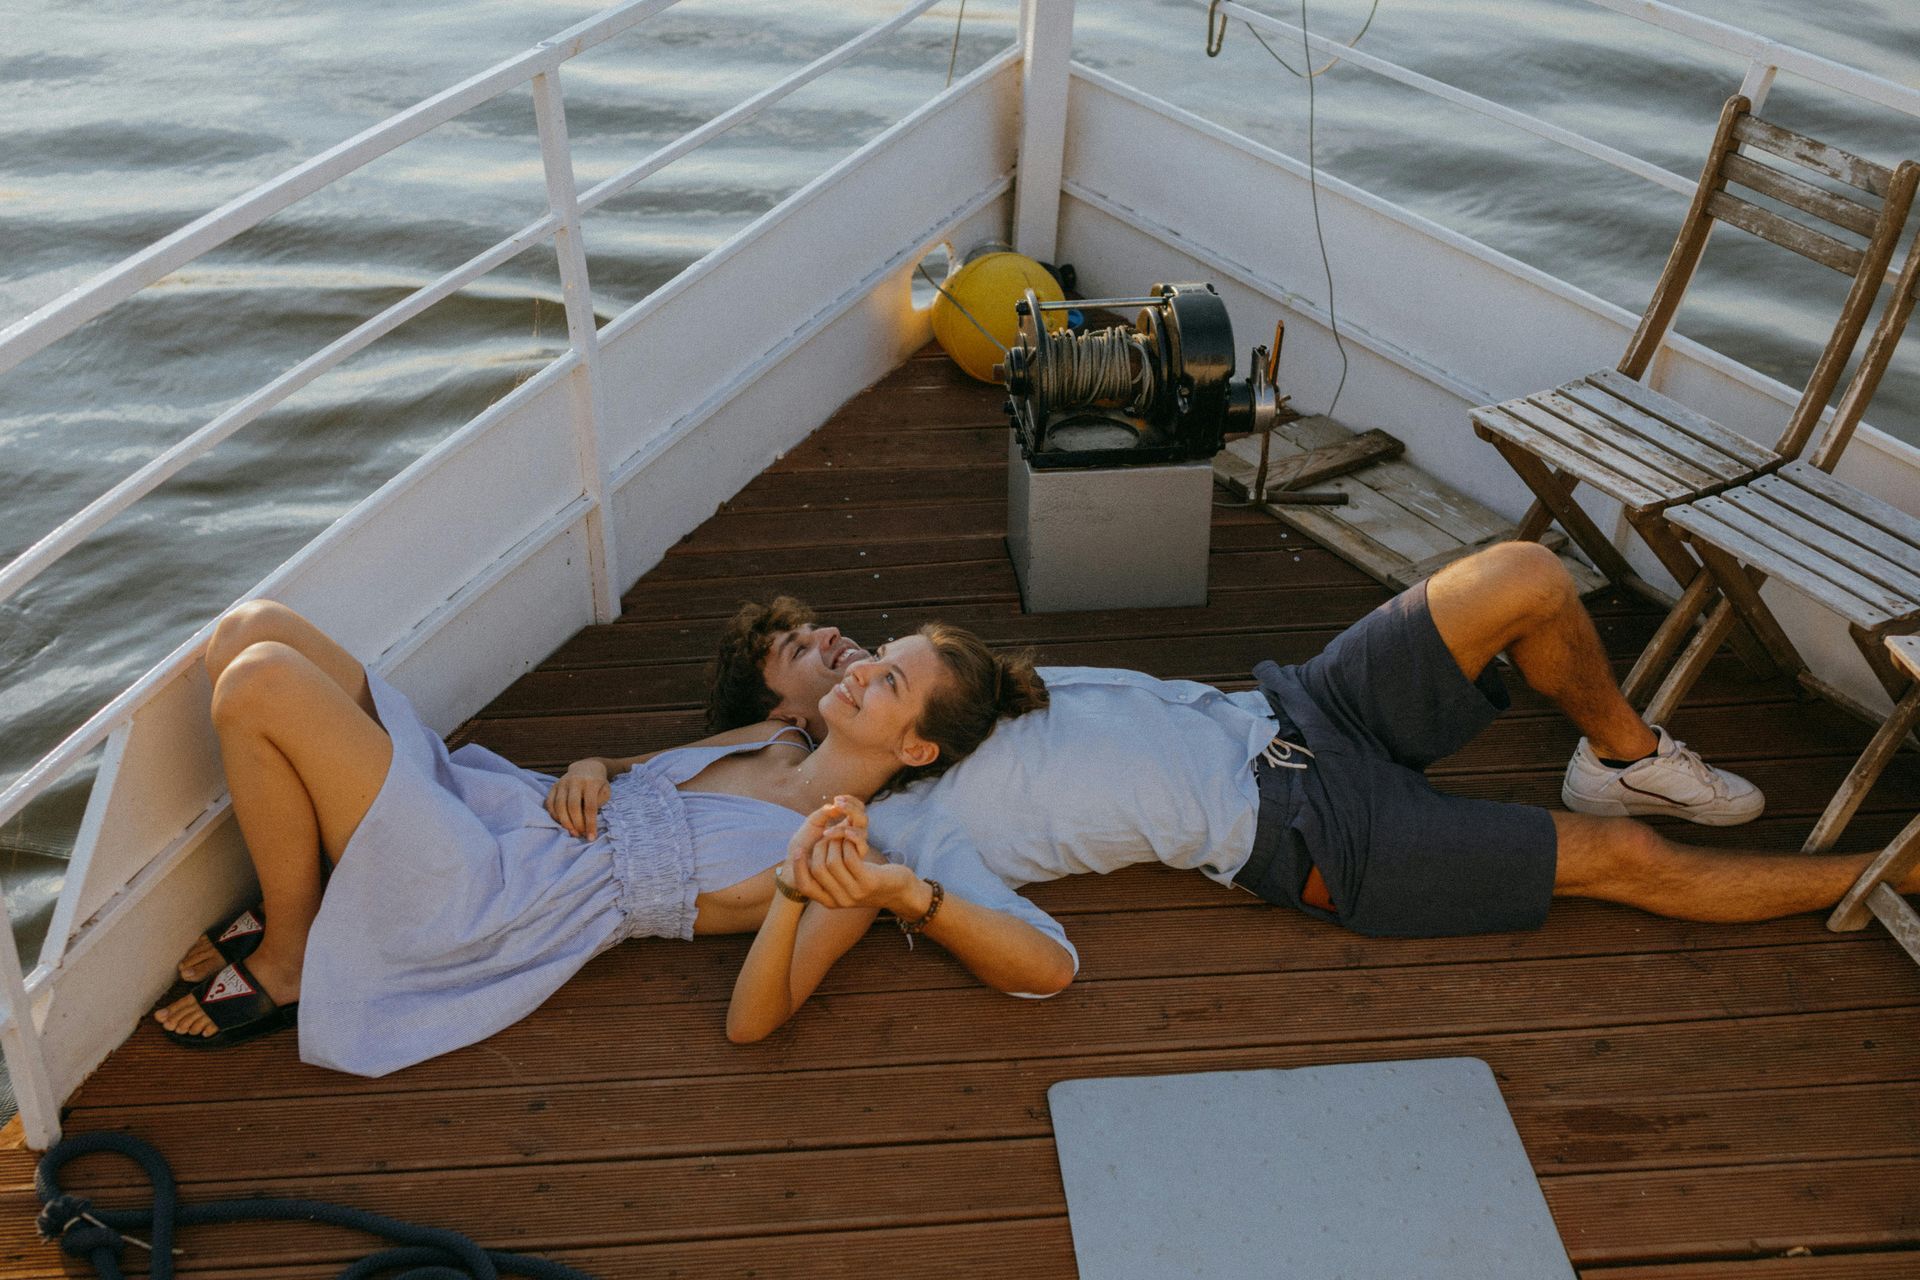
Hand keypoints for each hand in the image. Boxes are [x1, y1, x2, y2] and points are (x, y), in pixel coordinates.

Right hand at [545, 759, 610, 838]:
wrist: (587, 767)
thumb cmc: (598, 784)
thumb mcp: (605, 791)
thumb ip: (599, 804)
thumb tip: (587, 820)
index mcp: (591, 783)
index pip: (590, 807)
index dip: (590, 824)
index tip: (592, 837)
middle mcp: (575, 781)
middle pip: (572, 806)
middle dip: (576, 824)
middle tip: (580, 834)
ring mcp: (562, 782)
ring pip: (559, 805)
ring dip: (564, 822)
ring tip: (572, 832)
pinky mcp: (553, 786)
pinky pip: (549, 803)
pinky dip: (554, 815)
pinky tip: (561, 823)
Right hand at [797, 796, 915, 910]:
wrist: (901, 892)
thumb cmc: (870, 882)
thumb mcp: (847, 884)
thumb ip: (830, 878)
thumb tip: (808, 860)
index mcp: (831, 902)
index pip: (805, 887)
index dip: (797, 869)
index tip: (796, 851)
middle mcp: (841, 900)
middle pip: (818, 870)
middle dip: (819, 848)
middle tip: (826, 836)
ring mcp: (855, 893)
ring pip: (832, 862)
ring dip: (835, 843)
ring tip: (841, 834)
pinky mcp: (869, 882)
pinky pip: (850, 857)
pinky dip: (848, 843)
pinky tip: (852, 836)